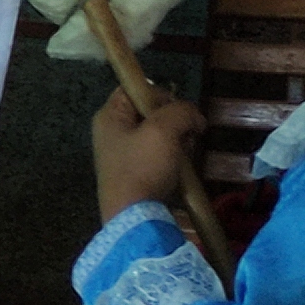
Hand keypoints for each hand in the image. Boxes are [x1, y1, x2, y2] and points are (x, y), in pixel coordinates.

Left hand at [91, 88, 201, 219]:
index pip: (134, 88)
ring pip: (161, 133)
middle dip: (175, 121)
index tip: (178, 110)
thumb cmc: (143, 168)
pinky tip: (181, 167)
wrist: (135, 215)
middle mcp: (113, 131)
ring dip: (179, 140)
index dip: (160, 93)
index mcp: (109, 117)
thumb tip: (194, 117)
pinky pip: (161, 153)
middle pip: (151, 111)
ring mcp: (124, 152)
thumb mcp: (163, 130)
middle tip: (185, 135)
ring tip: (183, 154)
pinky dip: (175, 156)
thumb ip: (181, 111)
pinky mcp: (137, 170)